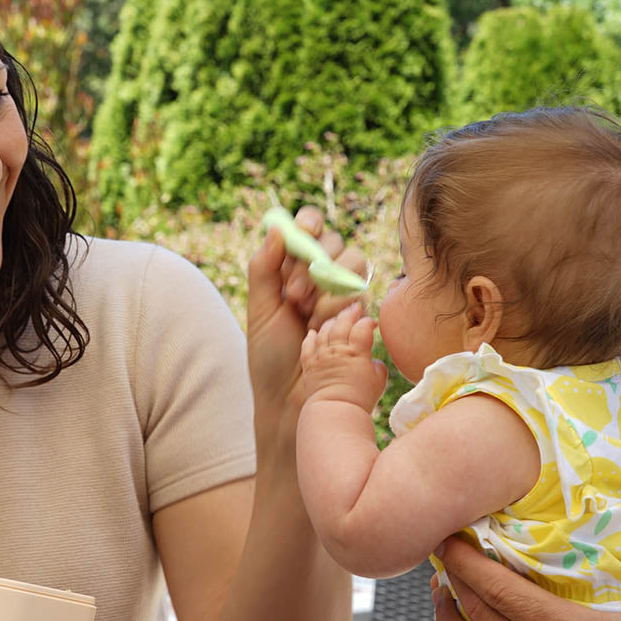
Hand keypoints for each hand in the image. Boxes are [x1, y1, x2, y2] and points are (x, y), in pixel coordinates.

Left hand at [247, 206, 366, 419]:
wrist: (290, 398)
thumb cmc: (271, 356)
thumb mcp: (260, 310)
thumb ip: (264, 268)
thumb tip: (275, 228)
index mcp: (291, 268)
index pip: (308, 229)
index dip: (310, 222)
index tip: (305, 230)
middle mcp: (319, 276)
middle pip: (332, 242)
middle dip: (313, 264)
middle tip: (294, 296)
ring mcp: (342, 293)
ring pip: (352, 261)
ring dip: (326, 287)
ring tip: (306, 316)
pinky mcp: (360, 312)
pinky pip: (359, 290)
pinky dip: (337, 306)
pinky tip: (321, 327)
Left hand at [300, 302, 386, 411]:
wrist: (335, 412)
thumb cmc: (360, 399)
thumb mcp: (379, 381)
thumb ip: (377, 366)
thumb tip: (372, 361)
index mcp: (356, 353)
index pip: (362, 328)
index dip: (368, 322)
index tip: (372, 323)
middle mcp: (337, 350)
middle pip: (342, 324)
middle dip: (349, 313)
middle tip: (354, 309)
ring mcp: (321, 356)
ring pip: (324, 331)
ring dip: (331, 322)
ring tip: (336, 320)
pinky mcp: (309, 365)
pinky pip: (307, 345)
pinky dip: (311, 337)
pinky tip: (314, 333)